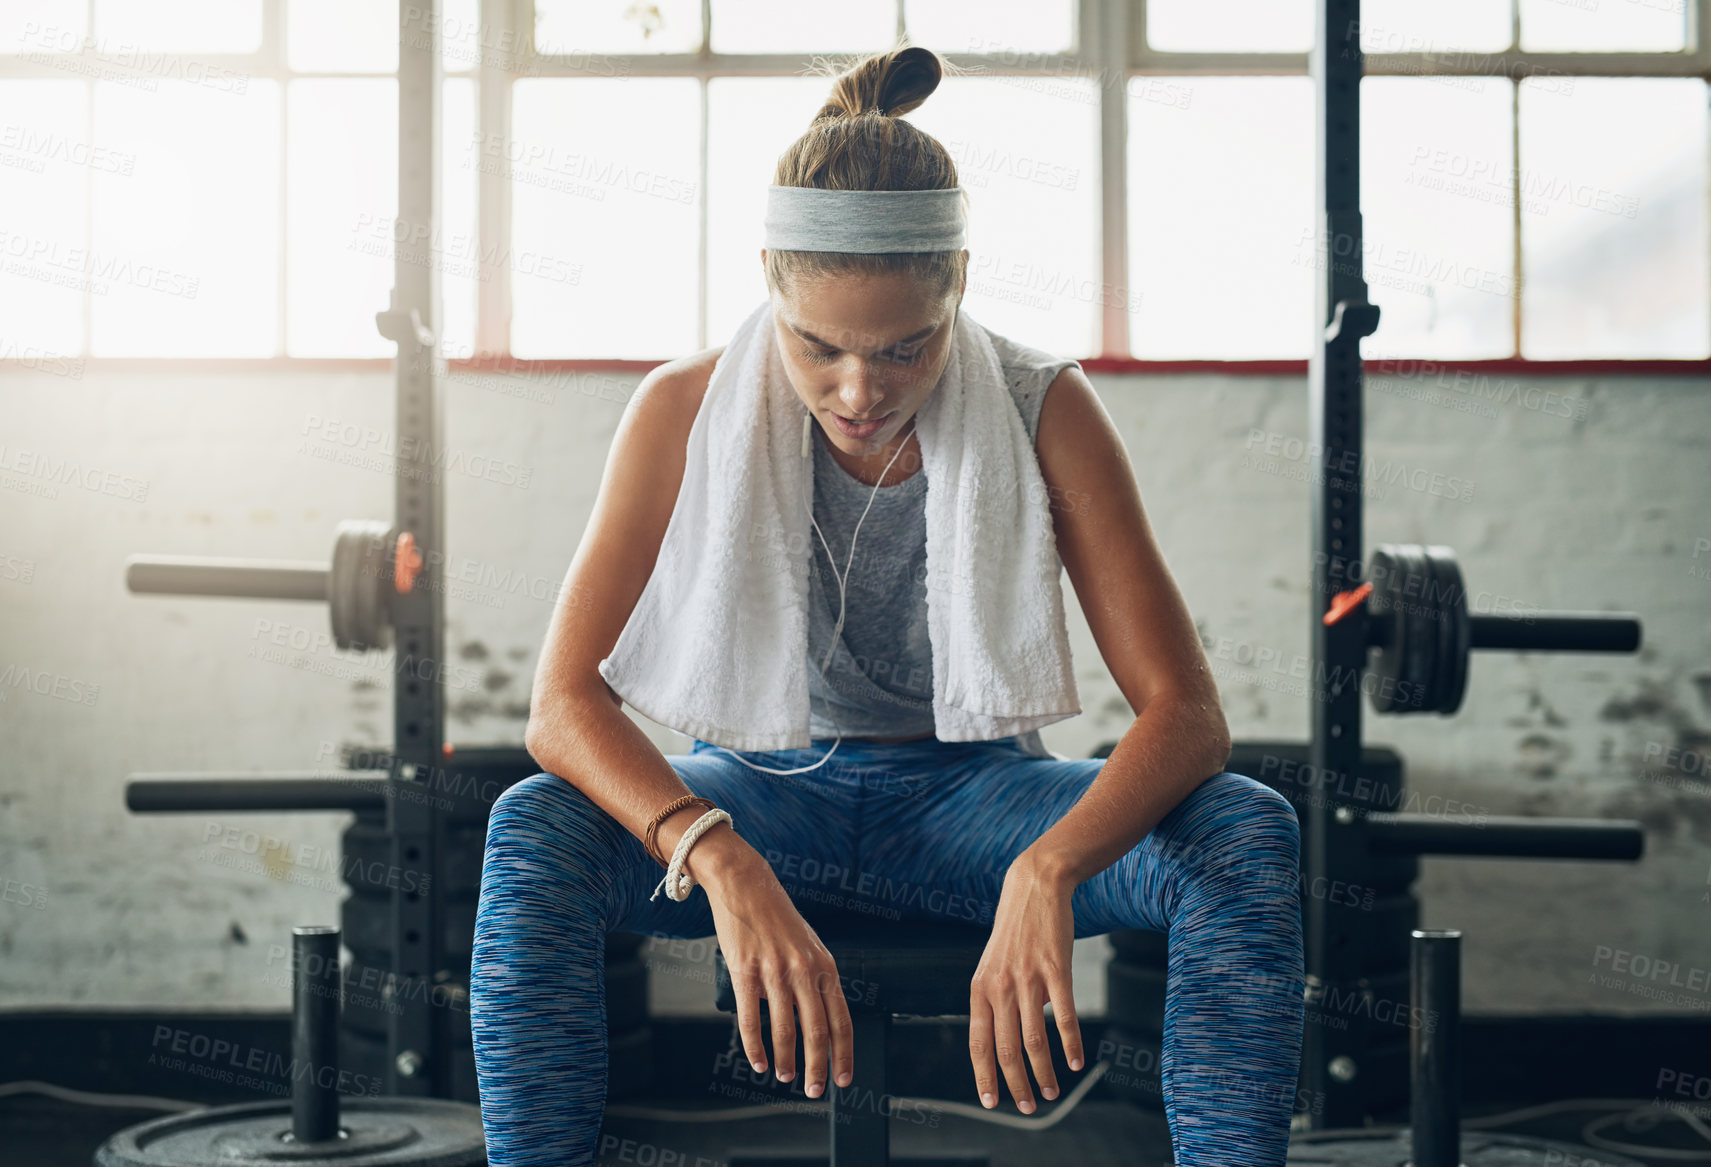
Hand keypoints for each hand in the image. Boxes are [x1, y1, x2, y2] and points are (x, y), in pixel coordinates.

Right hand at [699, 843, 855, 1099]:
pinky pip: (752, 1019)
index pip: (842, 1020)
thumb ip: (812, 981)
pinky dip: (756, 1047)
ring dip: (785, 1061)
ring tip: (784, 1077)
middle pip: (817, 1031)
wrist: (745, 884)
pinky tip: (758, 1063)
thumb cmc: (776, 918)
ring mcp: (775, 971)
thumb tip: (808, 1021)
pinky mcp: (746, 971)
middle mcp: (804, 970)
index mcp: (825, 966)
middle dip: (817, 1067)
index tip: (845, 1079)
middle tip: (815, 1091)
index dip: (844, 1053)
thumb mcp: (807, 947)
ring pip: (785, 1029)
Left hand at [969, 853, 1084, 1113]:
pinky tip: (1077, 1062)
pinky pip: (1065, 1017)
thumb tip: (1009, 1038)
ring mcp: (1029, 979)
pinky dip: (1071, 1044)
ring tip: (1053, 1092)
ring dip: (1045, 1073)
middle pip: (1007, 1049)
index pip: (978, 1043)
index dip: (984, 1076)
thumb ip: (996, 1001)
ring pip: (1035, 1040)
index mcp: (980, 988)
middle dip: (1018, 1085)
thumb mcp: (992, 965)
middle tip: (1030, 1108)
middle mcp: (1001, 986)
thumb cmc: (1015, 931)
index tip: (991, 1102)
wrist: (1034, 886)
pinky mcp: (1057, 970)